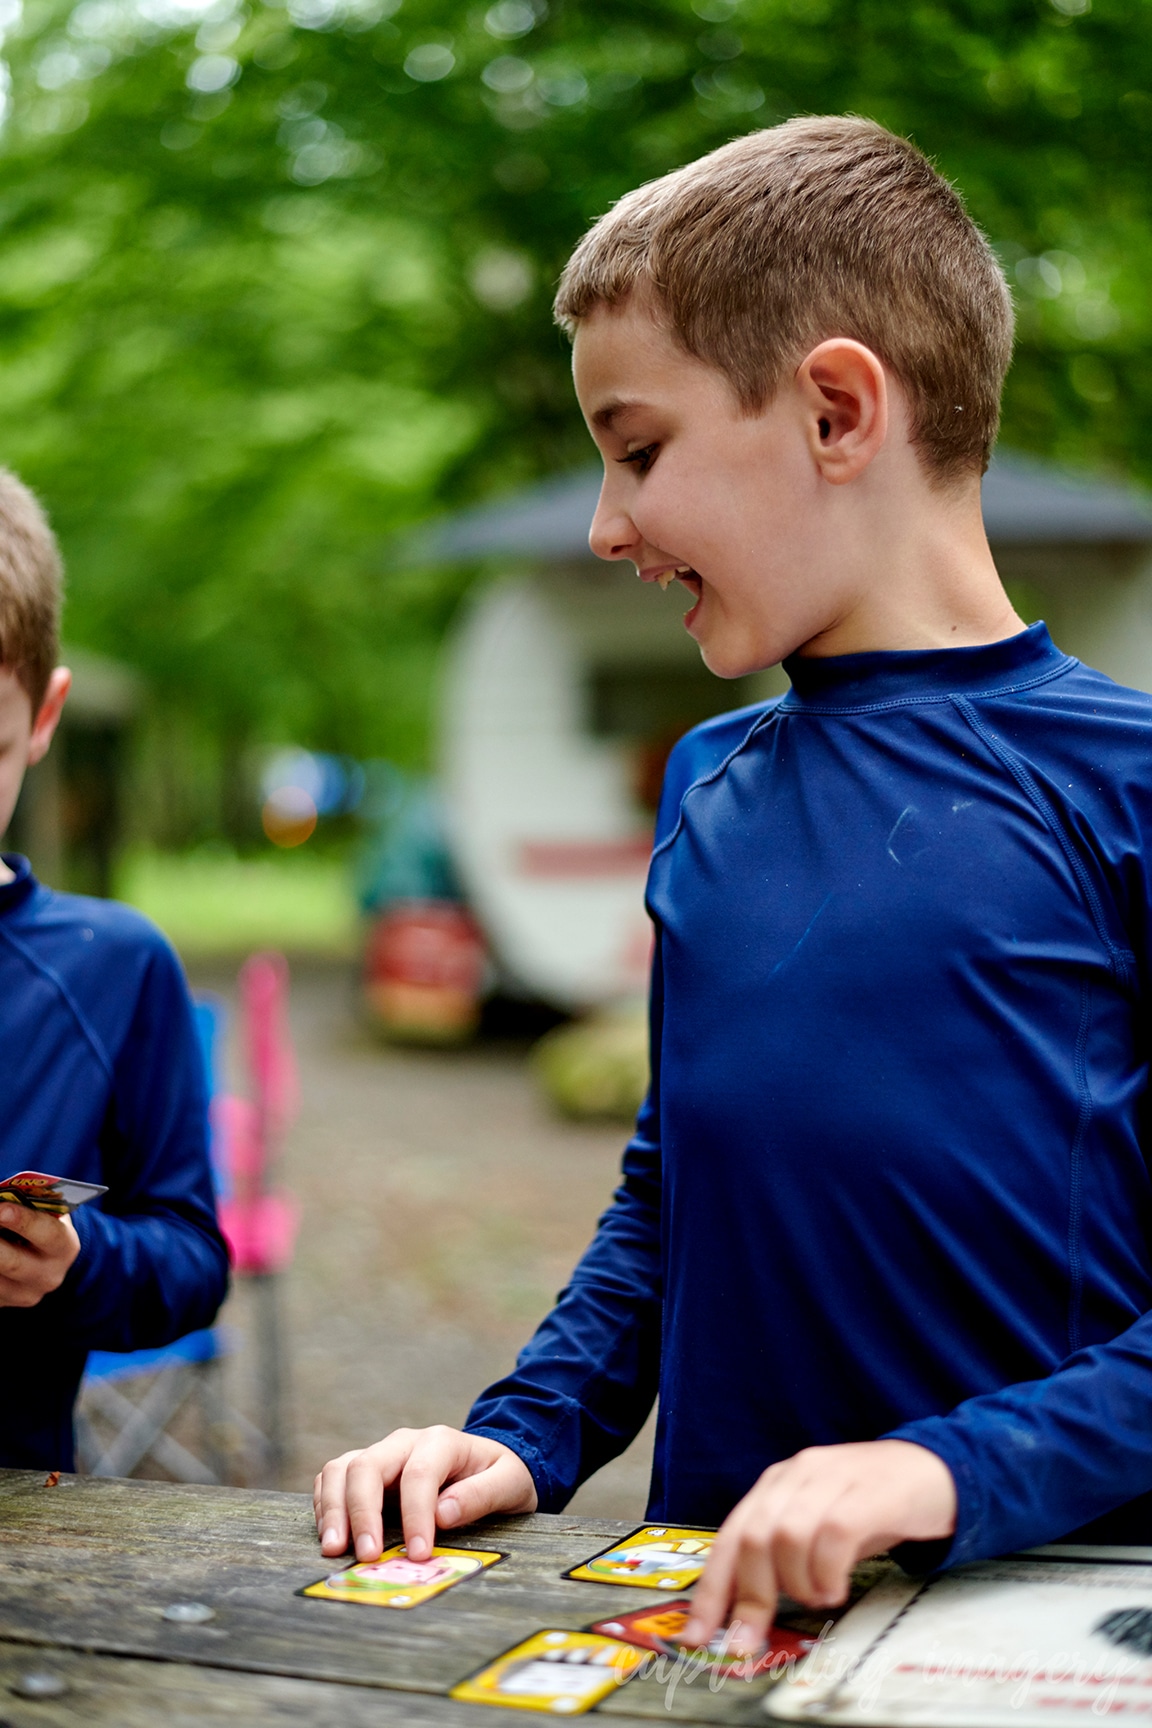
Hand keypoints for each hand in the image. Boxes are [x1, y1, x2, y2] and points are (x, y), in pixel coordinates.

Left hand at [0, 1203, 79, 1307]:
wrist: (44, 1259)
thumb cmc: (39, 1223)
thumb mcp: (42, 1211)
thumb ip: (23, 1204)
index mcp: (64, 1247)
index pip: (47, 1233)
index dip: (23, 1220)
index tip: (1, 1209)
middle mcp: (48, 1276)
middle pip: (11, 1262)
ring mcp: (23, 1295)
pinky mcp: (2, 1303)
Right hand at [313, 1426, 537, 1562]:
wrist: (486, 1464)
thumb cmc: (498, 1475)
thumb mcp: (508, 1482)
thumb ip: (481, 1496)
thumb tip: (443, 1514)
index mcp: (441, 1441)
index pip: (418, 1475)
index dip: (415, 1515)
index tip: (419, 1554)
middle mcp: (404, 1442)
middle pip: (368, 1466)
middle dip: (362, 1513)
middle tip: (366, 1557)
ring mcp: (380, 1454)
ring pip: (342, 1469)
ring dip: (334, 1510)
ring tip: (334, 1550)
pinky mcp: (364, 1471)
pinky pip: (333, 1479)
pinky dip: (326, 1506)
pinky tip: (332, 1536)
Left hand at [683, 1439, 955, 1649]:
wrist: (935, 1470)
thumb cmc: (873, 1506)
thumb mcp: (819, 1527)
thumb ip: (783, 1557)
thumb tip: (746, 1609)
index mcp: (777, 1485)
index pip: (729, 1536)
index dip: (711, 1590)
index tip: (699, 1634)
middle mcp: (798, 1475)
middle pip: (753, 1537)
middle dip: (752, 1596)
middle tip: (757, 1634)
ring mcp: (832, 1478)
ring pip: (787, 1536)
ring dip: (797, 1584)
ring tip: (818, 1597)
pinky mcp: (868, 1493)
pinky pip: (833, 1535)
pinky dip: (828, 1572)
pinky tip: (836, 1586)